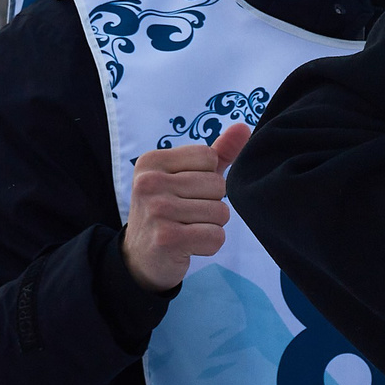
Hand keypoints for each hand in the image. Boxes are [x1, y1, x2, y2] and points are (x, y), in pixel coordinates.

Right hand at [124, 121, 252, 291]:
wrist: (140, 258)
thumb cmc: (169, 211)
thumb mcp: (186, 177)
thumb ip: (218, 153)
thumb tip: (244, 127)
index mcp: (152, 161)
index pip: (208, 157)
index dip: (207, 178)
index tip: (185, 193)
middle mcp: (149, 182)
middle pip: (218, 185)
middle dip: (212, 204)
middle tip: (186, 215)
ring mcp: (157, 210)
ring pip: (220, 212)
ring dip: (212, 225)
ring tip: (187, 229)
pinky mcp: (167, 239)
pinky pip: (216, 237)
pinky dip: (210, 244)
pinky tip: (189, 245)